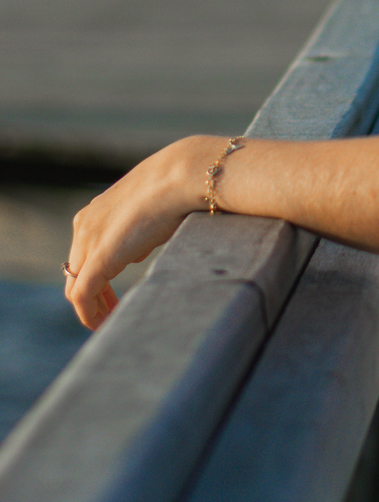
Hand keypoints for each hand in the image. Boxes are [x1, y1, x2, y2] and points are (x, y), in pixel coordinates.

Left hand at [63, 136, 217, 330]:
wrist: (179, 176)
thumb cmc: (177, 187)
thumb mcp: (152, 210)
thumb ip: (139, 231)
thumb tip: (137, 251)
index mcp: (96, 211)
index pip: (85, 252)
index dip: (97, 276)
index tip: (114, 292)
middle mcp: (84, 225)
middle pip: (76, 271)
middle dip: (92, 294)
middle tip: (112, 311)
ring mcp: (87, 242)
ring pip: (75, 286)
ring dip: (91, 308)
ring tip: (110, 321)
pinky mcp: (97, 260)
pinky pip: (82, 296)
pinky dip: (89, 315)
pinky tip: (104, 324)